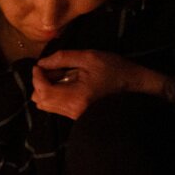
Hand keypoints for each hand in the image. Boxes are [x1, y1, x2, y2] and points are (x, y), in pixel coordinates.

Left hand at [32, 50, 149, 120]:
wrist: (137, 90)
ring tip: (62, 76)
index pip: (42, 90)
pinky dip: (55, 95)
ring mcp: (74, 116)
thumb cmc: (117, 72)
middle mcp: (72, 110)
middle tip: (52, 70)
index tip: (39, 65)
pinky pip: (56, 107)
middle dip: (40, 83)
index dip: (36, 76)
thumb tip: (42, 63)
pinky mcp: (77, 117)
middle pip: (40, 100)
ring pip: (46, 105)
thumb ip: (63, 58)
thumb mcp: (91, 58)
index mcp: (75, 97)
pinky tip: (67, 84)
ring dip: (47, 89)